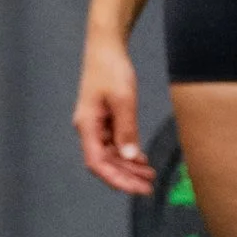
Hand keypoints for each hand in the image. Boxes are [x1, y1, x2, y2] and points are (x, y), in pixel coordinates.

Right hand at [74, 29, 153, 193]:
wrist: (105, 48)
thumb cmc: (111, 69)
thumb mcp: (123, 99)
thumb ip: (126, 130)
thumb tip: (130, 157)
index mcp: (87, 125)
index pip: (97, 163)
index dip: (115, 179)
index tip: (135, 188)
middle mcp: (88, 129)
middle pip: (104, 162)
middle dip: (125, 177)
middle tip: (149, 187)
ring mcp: (96, 125)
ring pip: (111, 154)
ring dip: (128, 167)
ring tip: (149, 176)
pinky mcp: (104, 119)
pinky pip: (114, 143)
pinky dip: (127, 153)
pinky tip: (141, 160)